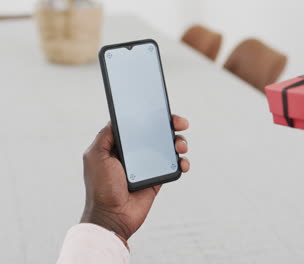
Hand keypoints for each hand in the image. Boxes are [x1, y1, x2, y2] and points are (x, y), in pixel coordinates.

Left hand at [80, 115, 189, 239]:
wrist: (113, 216)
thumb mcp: (95, 156)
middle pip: (157, 132)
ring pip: (169, 147)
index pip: (139, 124)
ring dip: (179, 143)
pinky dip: (182, 163)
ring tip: (180, 147)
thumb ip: (105, 135)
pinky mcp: (159, 178)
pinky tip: (182, 164)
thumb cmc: (100, 187)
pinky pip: (174, 166)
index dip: (151, 115)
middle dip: (171, 125)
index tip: (162, 110)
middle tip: (181, 123)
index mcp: (120, 145)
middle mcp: (135, 153)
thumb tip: (116, 118)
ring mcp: (148, 165)